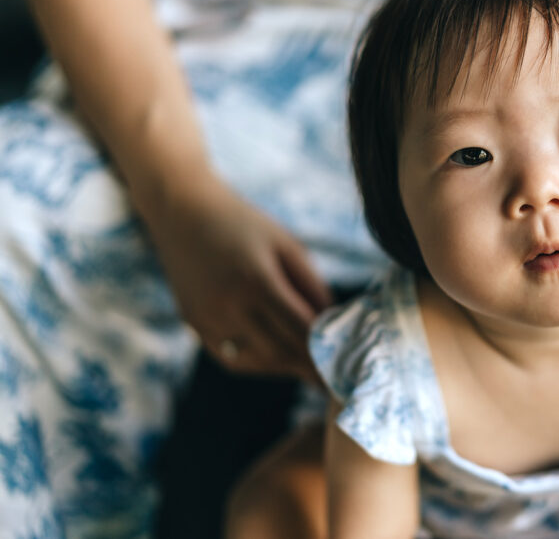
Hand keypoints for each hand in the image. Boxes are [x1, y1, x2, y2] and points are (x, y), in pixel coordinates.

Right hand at [139, 172, 330, 379]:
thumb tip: (333, 325)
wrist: (184, 213)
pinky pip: (230, 358)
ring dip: (285, 369)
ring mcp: (207, 318)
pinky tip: (277, 359)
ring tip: (308, 370)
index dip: (324, 351)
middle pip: (279, 352)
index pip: (300, 330)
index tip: (344, 364)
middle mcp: (228, 305)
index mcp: (257, 280)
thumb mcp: (288, 246)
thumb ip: (313, 287)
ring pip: (255, 362)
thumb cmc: (246, 225)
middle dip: (308, 367)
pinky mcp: (194, 324)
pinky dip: (258, 364)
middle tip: (332, 377)